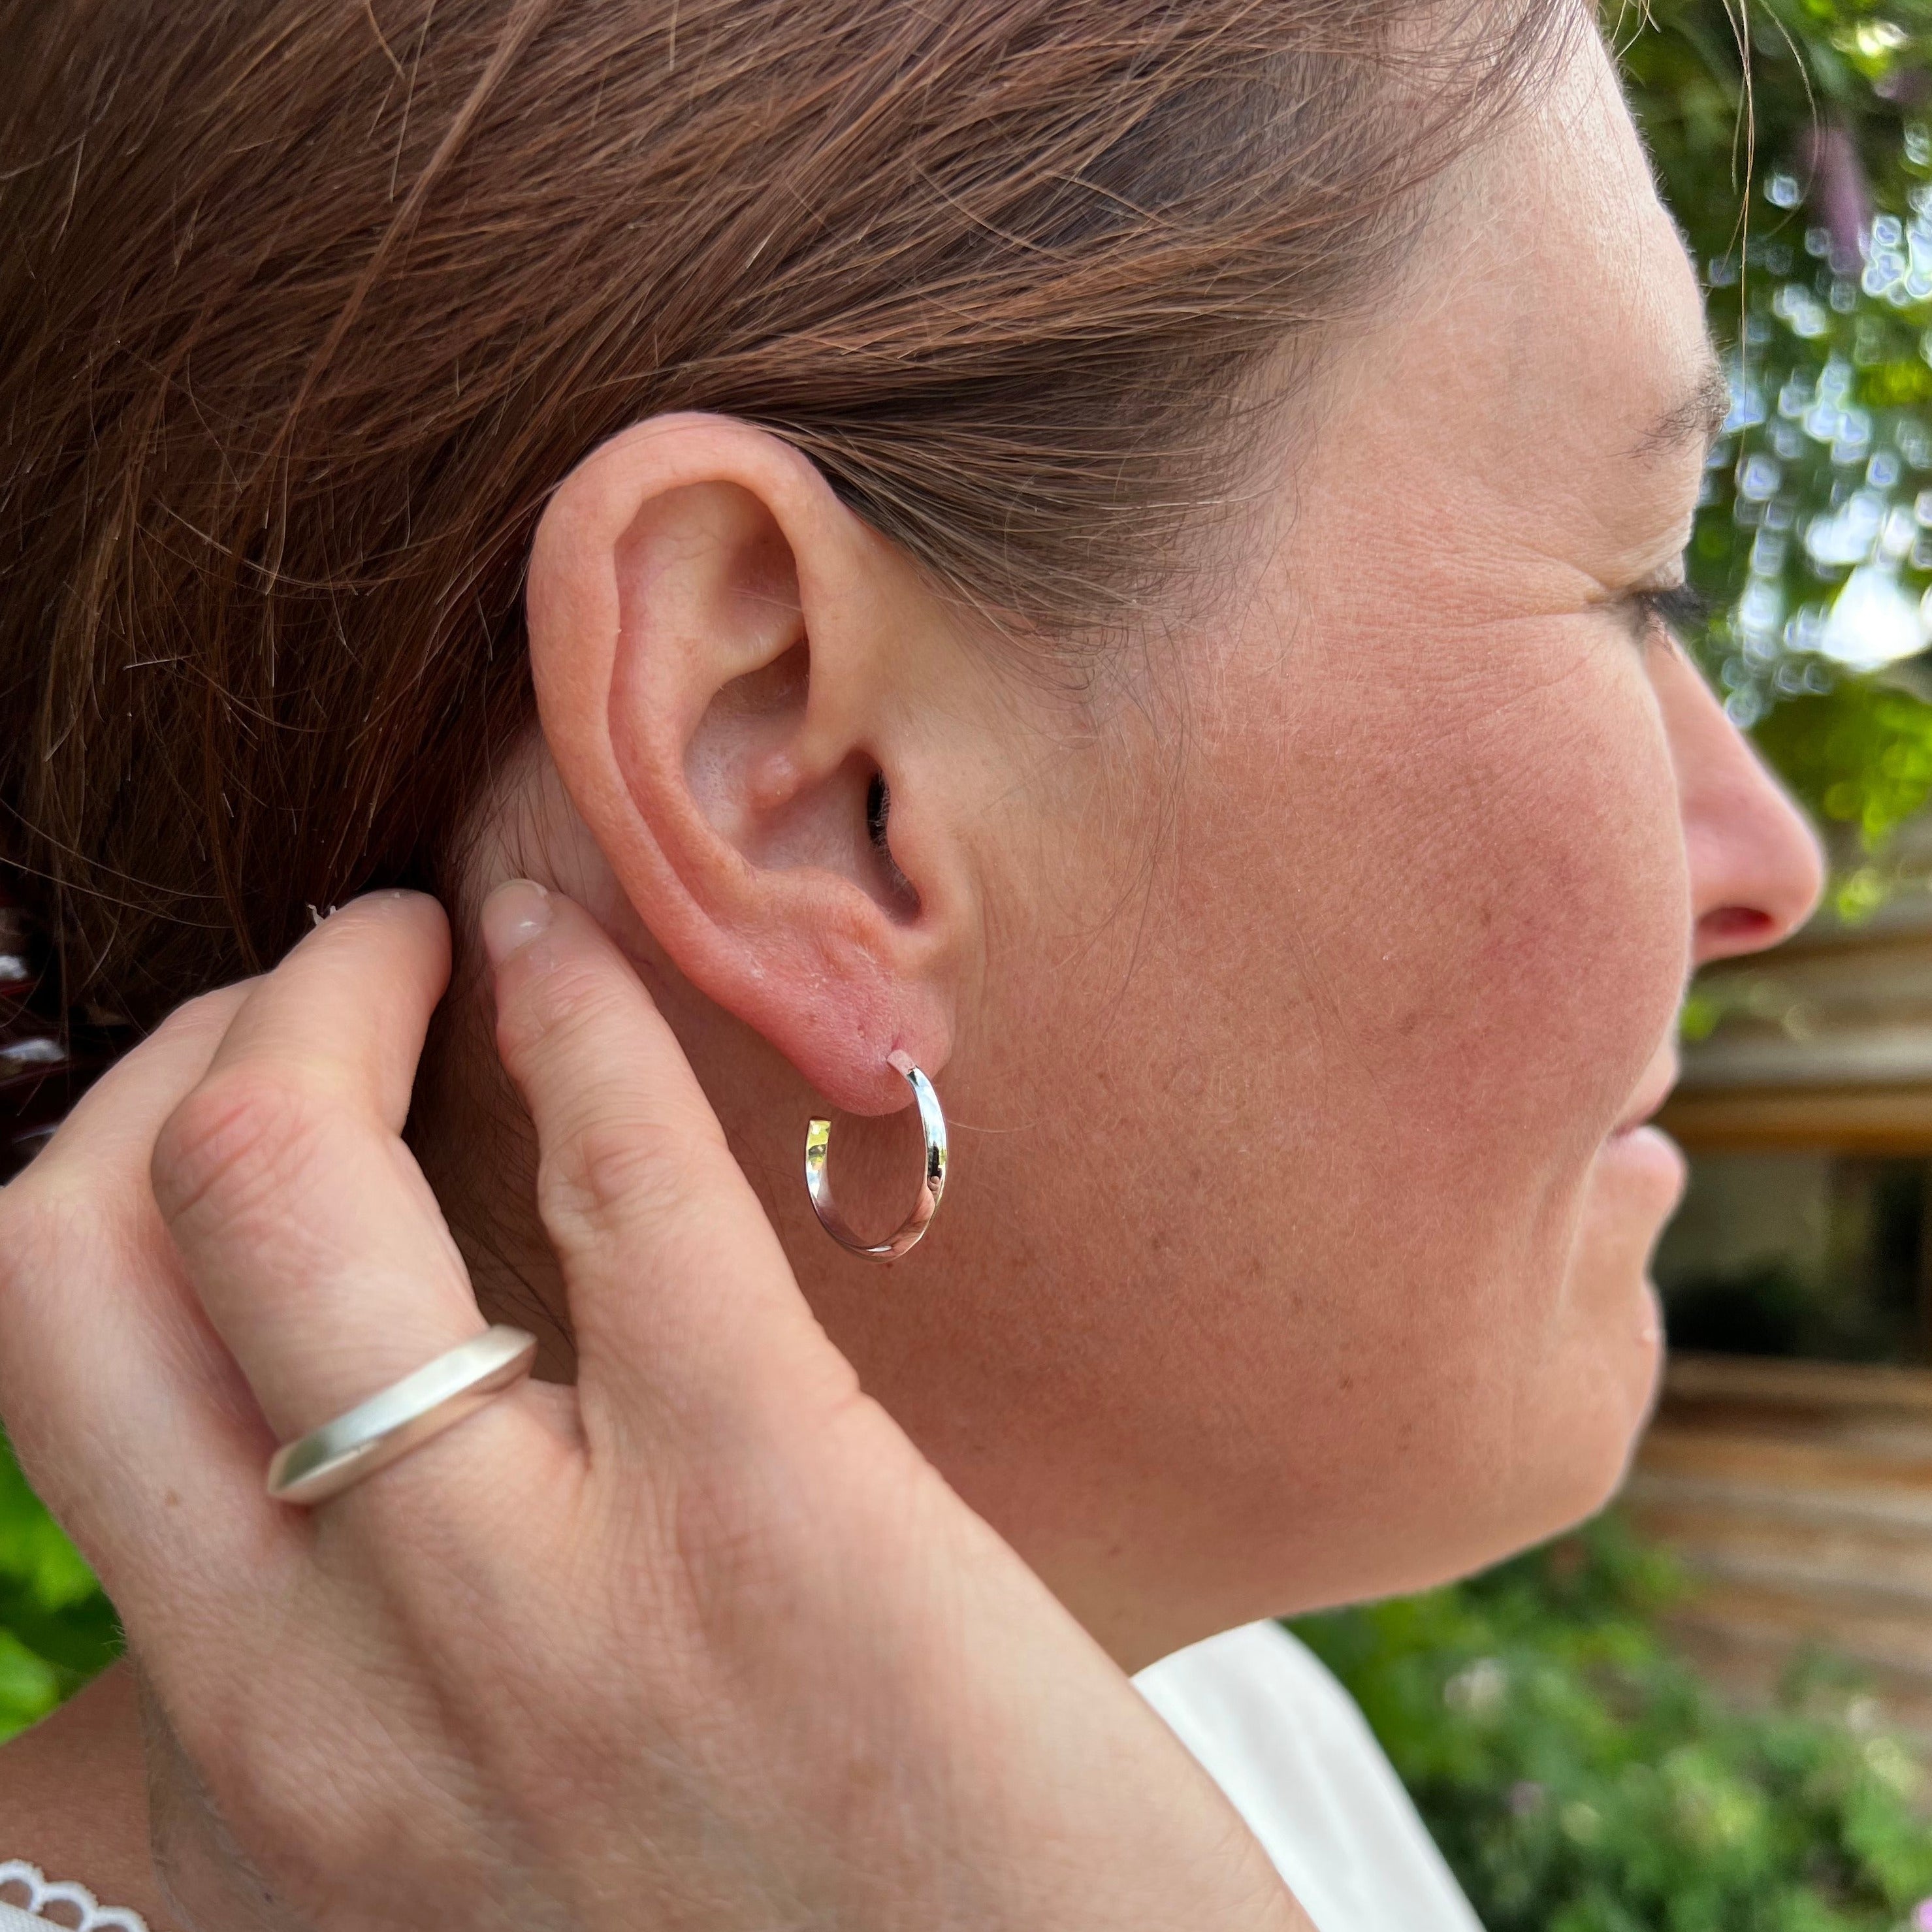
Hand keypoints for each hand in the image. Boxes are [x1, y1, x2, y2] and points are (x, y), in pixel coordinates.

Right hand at [0, 888, 1304, 1931]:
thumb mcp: (444, 1887)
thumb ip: (309, 1758)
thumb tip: (189, 1611)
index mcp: (245, 1797)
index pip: (43, 1397)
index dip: (101, 1199)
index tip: (220, 1126)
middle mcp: (324, 1715)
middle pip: (78, 1260)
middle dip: (177, 1066)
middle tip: (313, 1003)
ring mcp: (535, 1610)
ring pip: (270, 1189)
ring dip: (317, 997)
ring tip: (413, 943)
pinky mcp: (776, 1505)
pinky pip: (618, 1186)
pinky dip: (573, 1010)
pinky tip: (566, 946)